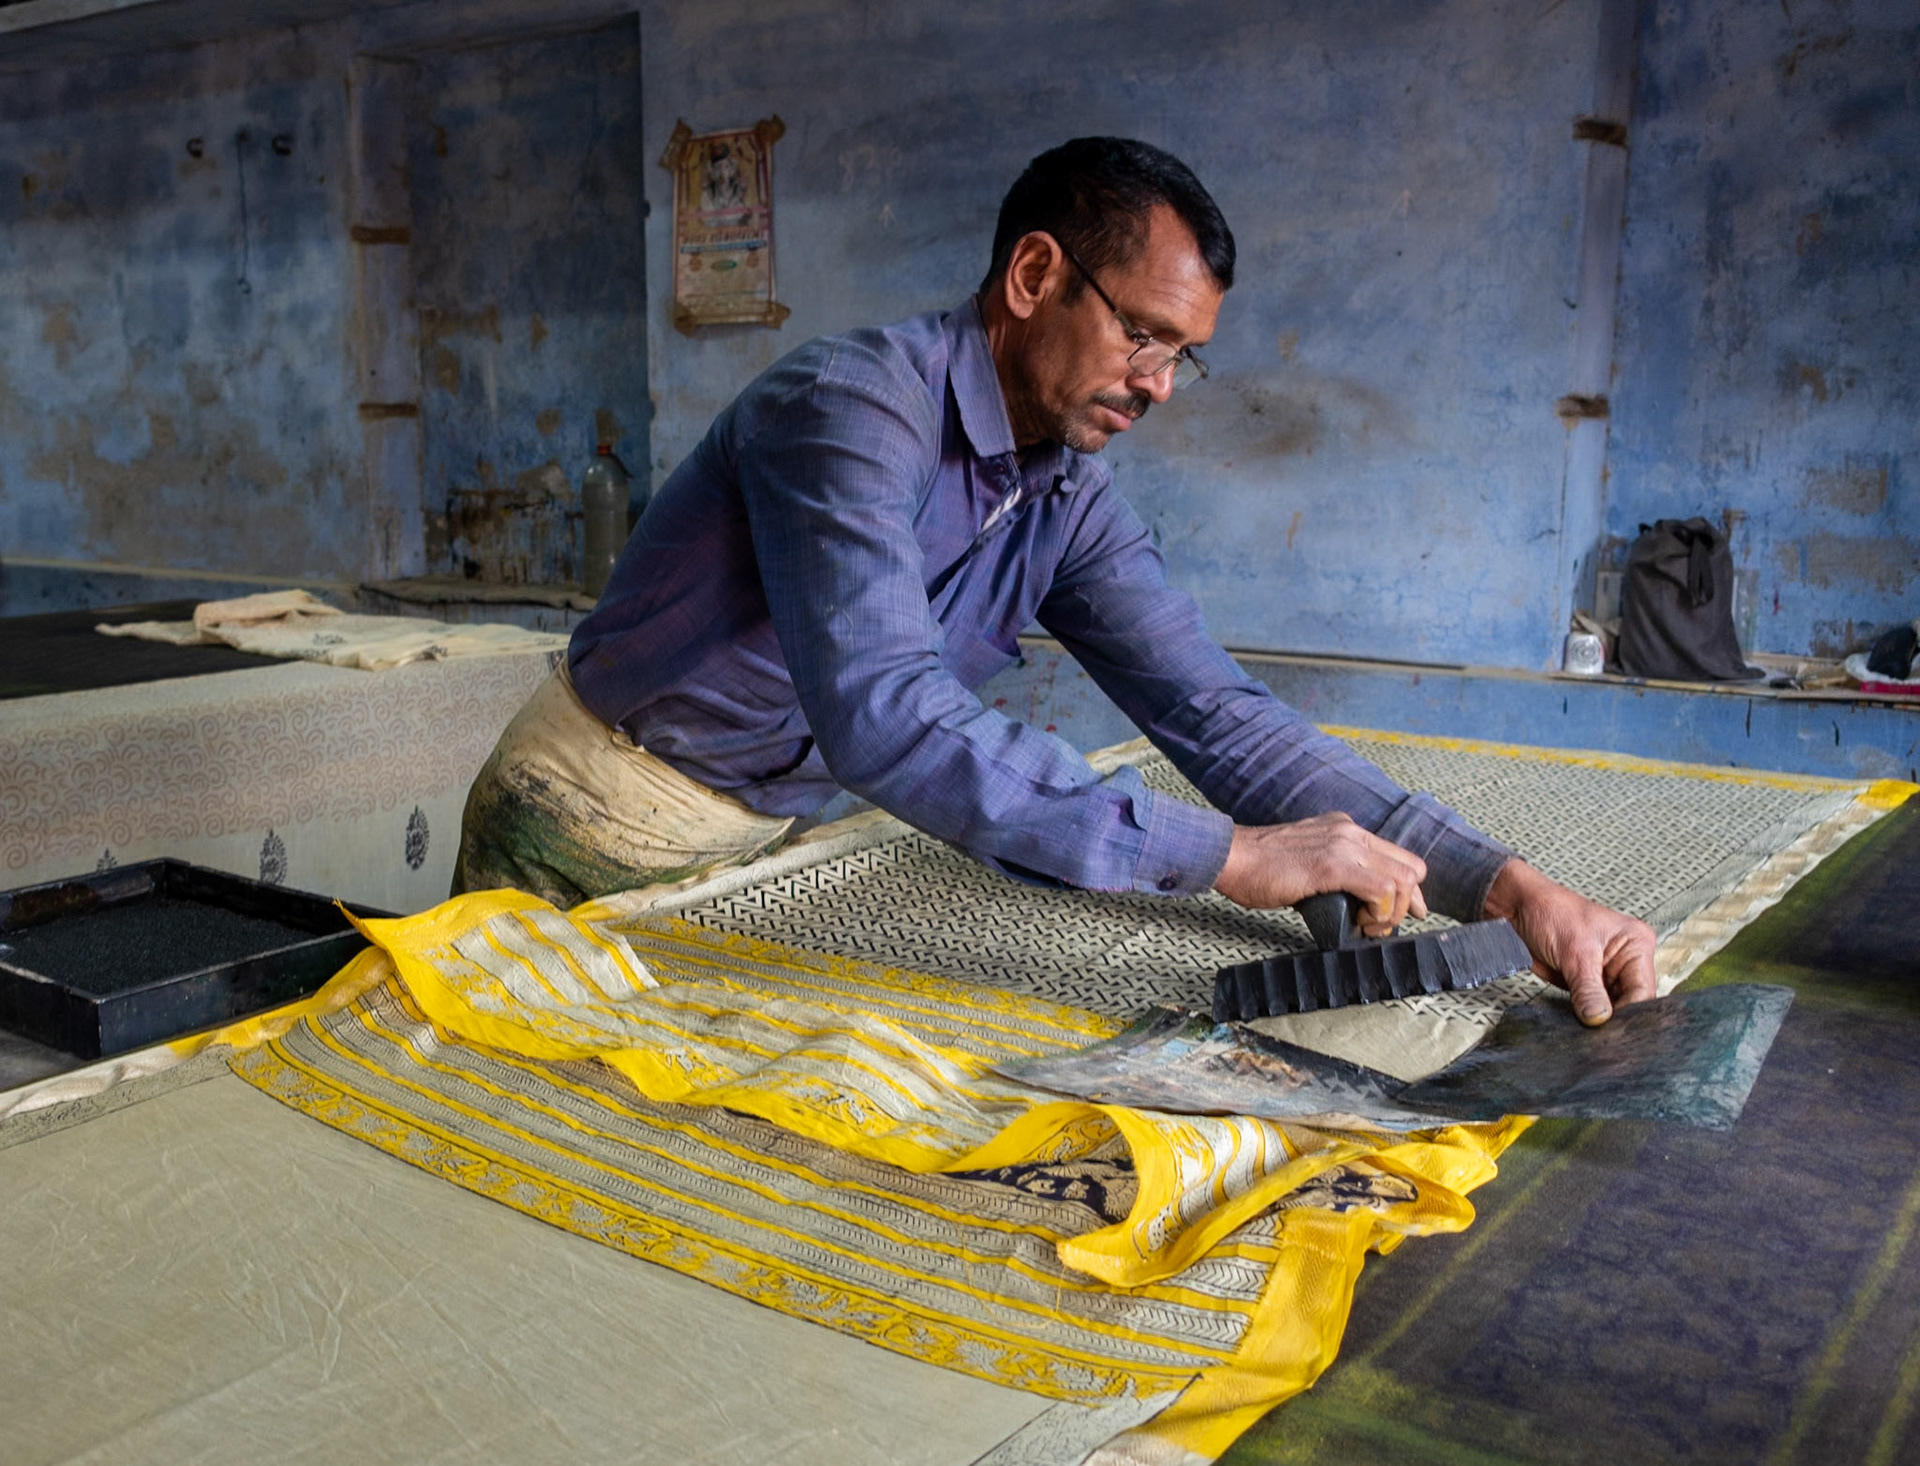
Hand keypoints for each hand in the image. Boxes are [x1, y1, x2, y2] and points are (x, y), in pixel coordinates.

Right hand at [1213, 812, 1428, 935]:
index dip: (1407, 892)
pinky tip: (1359, 923)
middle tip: (1381, 927)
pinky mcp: (1331, 864)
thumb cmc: (1258, 866)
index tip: (1401, 914)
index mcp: (1345, 829)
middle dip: (1405, 905)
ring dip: (1391, 913)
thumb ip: (1331, 874)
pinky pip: (1380, 890)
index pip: (1399, 857)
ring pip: (1402, 880)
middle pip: (1411, 869)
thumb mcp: (1306, 860)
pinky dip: (1378, 913)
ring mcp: (1342, 845)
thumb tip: (1351, 905)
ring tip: (1366, 927)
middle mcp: (1349, 831)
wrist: (1229, 856)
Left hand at [1484, 859, 1656, 1024]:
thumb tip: (1599, 1019)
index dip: (1629, 1014)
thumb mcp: (1574, 952)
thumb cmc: (1551, 912)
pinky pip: (1591, 1008)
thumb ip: (1588, 989)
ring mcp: (1606, 974)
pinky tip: (1579, 1029)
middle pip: (1631, 1004)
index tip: (1612, 1033)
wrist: (1518, 908)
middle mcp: (1626, 961)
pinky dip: (1585, 1018)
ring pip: (1611, 1010)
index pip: (1643, 991)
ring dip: (1598, 1022)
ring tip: (1589, 1037)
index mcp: (1636, 944)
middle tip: (1600, 1040)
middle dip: (1614, 1021)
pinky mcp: (1586, 984)